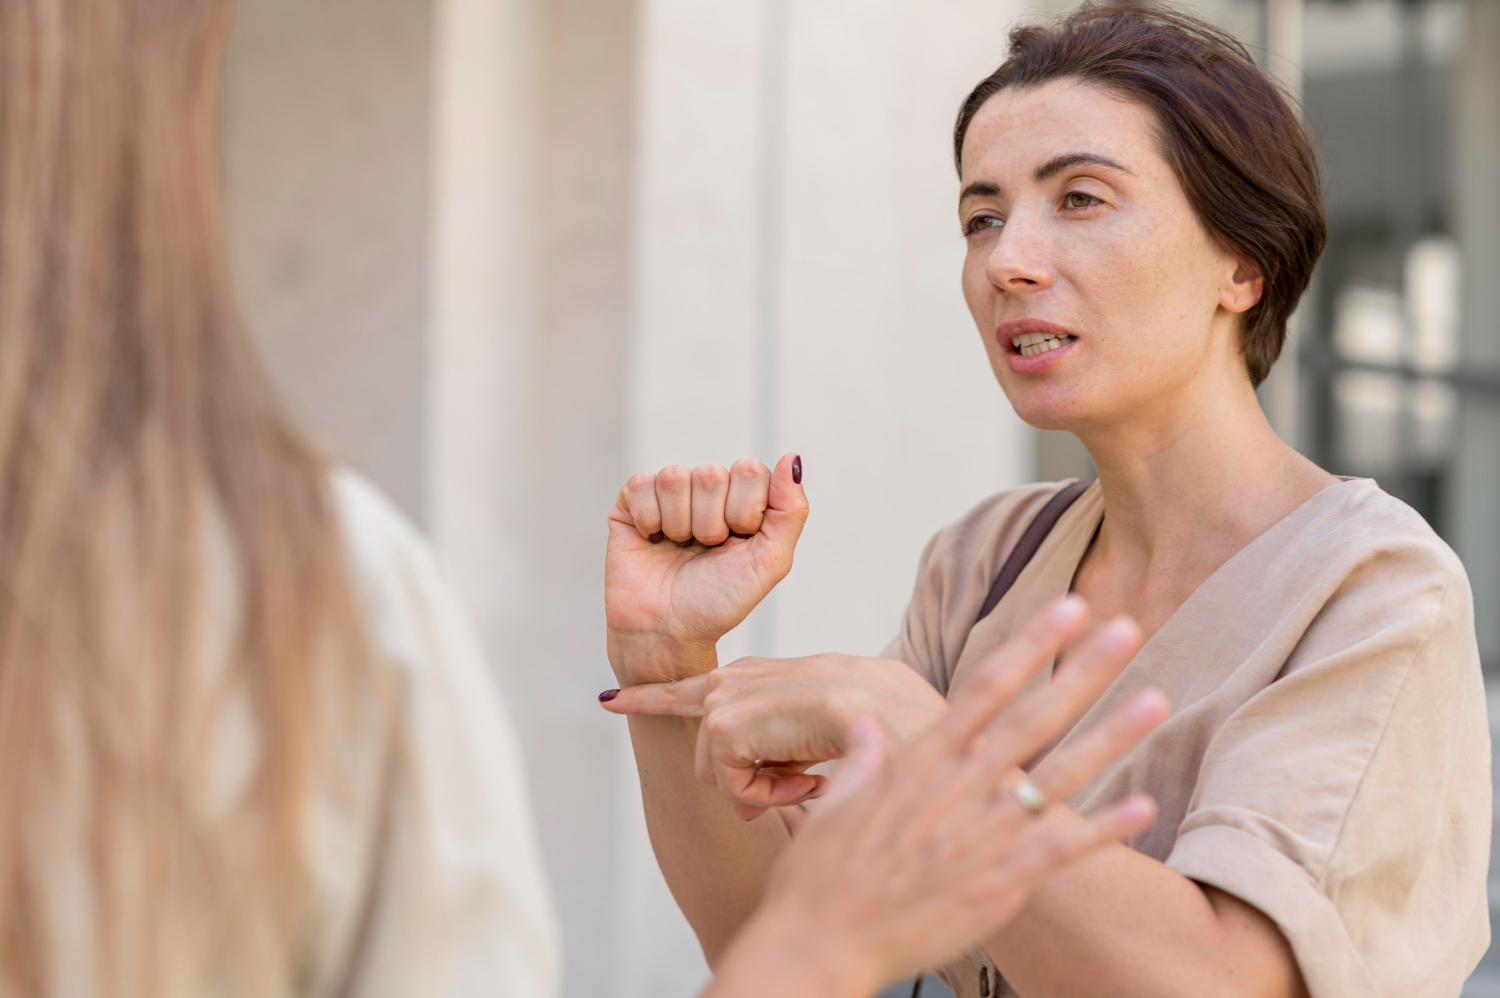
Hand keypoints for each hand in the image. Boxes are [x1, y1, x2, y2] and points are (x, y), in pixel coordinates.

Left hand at [601, 654, 945, 818]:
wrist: (980, 777)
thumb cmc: (931, 784)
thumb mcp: (871, 756)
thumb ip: (817, 748)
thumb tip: (761, 773)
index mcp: (833, 678)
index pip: (737, 676)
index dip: (670, 692)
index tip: (616, 696)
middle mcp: (812, 669)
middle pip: (716, 697)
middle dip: (702, 738)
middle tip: (708, 753)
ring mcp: (796, 684)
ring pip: (718, 735)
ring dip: (751, 779)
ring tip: (807, 789)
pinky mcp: (780, 708)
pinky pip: (728, 759)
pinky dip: (757, 788)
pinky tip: (805, 788)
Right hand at [606, 453, 807, 682]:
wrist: (667, 632)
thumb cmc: (719, 602)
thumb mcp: (769, 563)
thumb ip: (790, 510)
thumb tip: (792, 458)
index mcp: (743, 499)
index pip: (750, 471)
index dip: (744, 513)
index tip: (738, 543)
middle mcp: (708, 491)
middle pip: (711, 474)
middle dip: (710, 524)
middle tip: (705, 550)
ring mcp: (669, 494)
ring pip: (676, 477)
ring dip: (679, 525)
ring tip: (679, 548)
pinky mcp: (632, 502)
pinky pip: (642, 484)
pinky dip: (650, 521)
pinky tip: (653, 542)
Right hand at [704, 598, 1167, 997]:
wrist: (817, 945)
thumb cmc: (818, 880)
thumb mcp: (831, 805)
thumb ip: (859, 761)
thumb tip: (864, 726)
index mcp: (918, 762)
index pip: (984, 688)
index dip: (1030, 645)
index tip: (1068, 609)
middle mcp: (956, 790)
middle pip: (1031, 718)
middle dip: (1082, 671)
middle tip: (1127, 629)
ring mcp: (980, 836)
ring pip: (1057, 777)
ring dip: (1109, 737)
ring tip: (1155, 699)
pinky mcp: (995, 885)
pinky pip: (1060, 851)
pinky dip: (1102, 830)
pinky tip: (1143, 806)